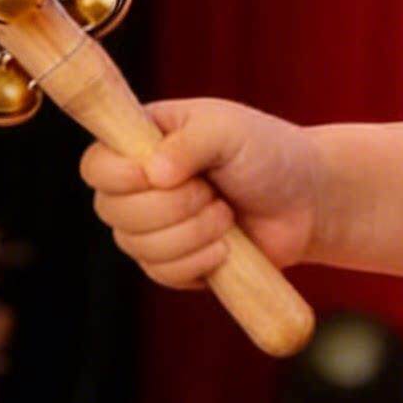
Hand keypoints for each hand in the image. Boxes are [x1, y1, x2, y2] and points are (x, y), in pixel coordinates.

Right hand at [79, 96, 320, 287]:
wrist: (307, 202)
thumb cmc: (269, 153)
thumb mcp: (231, 130)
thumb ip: (191, 140)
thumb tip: (154, 174)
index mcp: (144, 141)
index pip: (95, 164)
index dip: (118, 176)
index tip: (157, 173)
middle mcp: (139, 184)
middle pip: (111, 210)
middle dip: (173, 205)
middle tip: (213, 190)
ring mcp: (152, 226)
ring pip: (137, 245)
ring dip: (192, 232)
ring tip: (226, 214)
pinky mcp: (171, 263)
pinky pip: (162, 273)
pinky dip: (199, 260)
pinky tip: (226, 245)